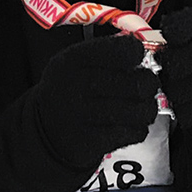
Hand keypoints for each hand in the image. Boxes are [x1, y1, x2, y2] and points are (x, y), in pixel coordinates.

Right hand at [32, 34, 159, 170]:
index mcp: (73, 60)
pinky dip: (137, 128)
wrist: (42, 130)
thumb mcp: (73, 63)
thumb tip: (141, 50)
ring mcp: (82, 115)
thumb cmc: (67, 91)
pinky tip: (129, 123)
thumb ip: (104, 53)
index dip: (137, 53)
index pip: (121, 51)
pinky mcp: (90, 141)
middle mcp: (76, 85)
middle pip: (136, 84)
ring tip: (141, 105)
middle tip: (146, 84)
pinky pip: (132, 133)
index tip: (139, 58)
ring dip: (147, 108)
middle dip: (149, 84)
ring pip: (139, 111)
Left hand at [156, 6, 191, 128]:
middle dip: (166, 71)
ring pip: (187, 90)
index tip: (167, 42)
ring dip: (173, 94)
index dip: (168, 36)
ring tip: (172, 91)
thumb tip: (146, 49)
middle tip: (162, 74)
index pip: (183, 25)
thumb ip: (174, 33)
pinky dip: (185, 113)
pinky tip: (185, 106)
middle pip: (181, 61)